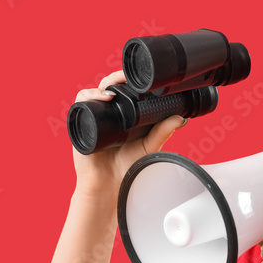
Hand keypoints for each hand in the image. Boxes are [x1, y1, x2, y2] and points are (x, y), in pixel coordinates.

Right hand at [72, 70, 186, 200]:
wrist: (108, 185)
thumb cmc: (128, 168)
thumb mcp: (149, 146)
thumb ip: (163, 131)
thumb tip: (181, 118)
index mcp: (125, 115)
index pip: (125, 90)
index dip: (130, 80)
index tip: (141, 77)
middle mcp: (109, 113)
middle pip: (110, 86)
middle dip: (118, 77)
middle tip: (129, 78)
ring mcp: (94, 117)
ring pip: (96, 90)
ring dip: (105, 84)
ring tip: (116, 88)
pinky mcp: (82, 122)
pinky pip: (82, 102)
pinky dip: (90, 95)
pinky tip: (104, 98)